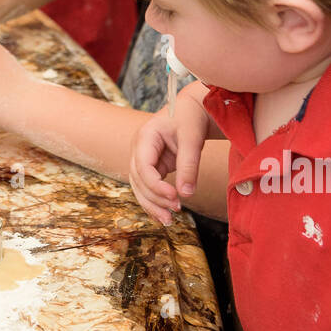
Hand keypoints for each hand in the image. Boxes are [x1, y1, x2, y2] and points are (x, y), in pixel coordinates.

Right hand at [128, 85, 208, 225]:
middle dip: (154, 198)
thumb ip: (189, 165)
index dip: (156, 185)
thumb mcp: (192, 139)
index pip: (142, 167)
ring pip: (139, 187)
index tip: (175, 197)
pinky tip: (164, 215)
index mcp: (145, 137)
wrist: (192, 110)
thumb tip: (186, 194)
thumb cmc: (191, 119)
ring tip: (169, 219)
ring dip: (152, 204)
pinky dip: (155, 202)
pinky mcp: (152, 167)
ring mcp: (143, 159)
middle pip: (138, 180)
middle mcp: (139, 149)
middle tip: (176, 210)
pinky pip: (148, 188)